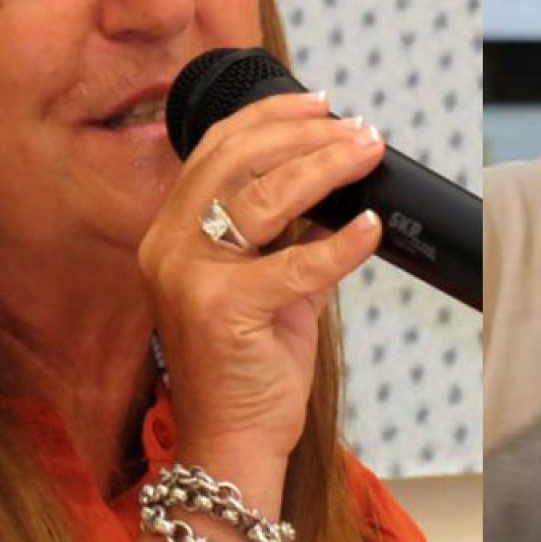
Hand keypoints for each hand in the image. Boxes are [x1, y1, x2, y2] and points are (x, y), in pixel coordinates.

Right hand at [138, 92, 383, 471]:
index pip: (216, 149)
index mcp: (173, 232)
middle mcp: (169, 247)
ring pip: (264, 197)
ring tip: (368, 153)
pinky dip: (343, 241)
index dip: (270, 116)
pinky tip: (371, 226)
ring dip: (327, 167)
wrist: (235, 438)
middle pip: (238, 160)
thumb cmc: (250, 359)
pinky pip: (298, 263)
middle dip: (306, 135)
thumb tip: (340, 181)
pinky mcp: (223, 312)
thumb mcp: (267, 279)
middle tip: (359, 131)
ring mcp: (191, 278)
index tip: (321, 103)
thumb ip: (291, 231)